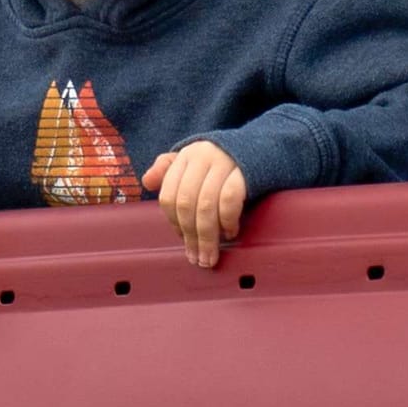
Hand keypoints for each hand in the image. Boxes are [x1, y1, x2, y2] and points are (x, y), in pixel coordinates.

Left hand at [141, 141, 246, 268]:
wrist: (260, 148)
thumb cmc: (220, 162)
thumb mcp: (192, 162)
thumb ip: (167, 171)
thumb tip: (147, 182)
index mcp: (186, 157)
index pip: (169, 195)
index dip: (174, 222)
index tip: (183, 239)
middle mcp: (202, 157)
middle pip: (187, 204)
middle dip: (190, 236)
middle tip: (197, 258)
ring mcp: (224, 163)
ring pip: (206, 206)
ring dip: (208, 237)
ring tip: (210, 256)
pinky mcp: (245, 172)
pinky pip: (229, 200)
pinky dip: (227, 221)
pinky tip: (229, 233)